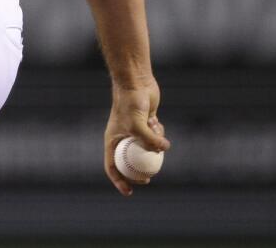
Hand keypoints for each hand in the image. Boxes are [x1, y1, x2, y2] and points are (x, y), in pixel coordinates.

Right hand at [103, 78, 169, 196]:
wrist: (135, 83)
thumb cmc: (130, 103)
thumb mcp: (138, 125)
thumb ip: (150, 141)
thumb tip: (163, 151)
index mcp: (112, 140)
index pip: (112, 166)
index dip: (119, 181)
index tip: (129, 192)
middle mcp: (122, 137)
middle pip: (130, 162)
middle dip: (140, 172)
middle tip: (149, 180)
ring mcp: (135, 131)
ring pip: (147, 148)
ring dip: (154, 143)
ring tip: (154, 128)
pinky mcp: (147, 124)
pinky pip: (155, 136)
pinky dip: (158, 132)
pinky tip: (155, 119)